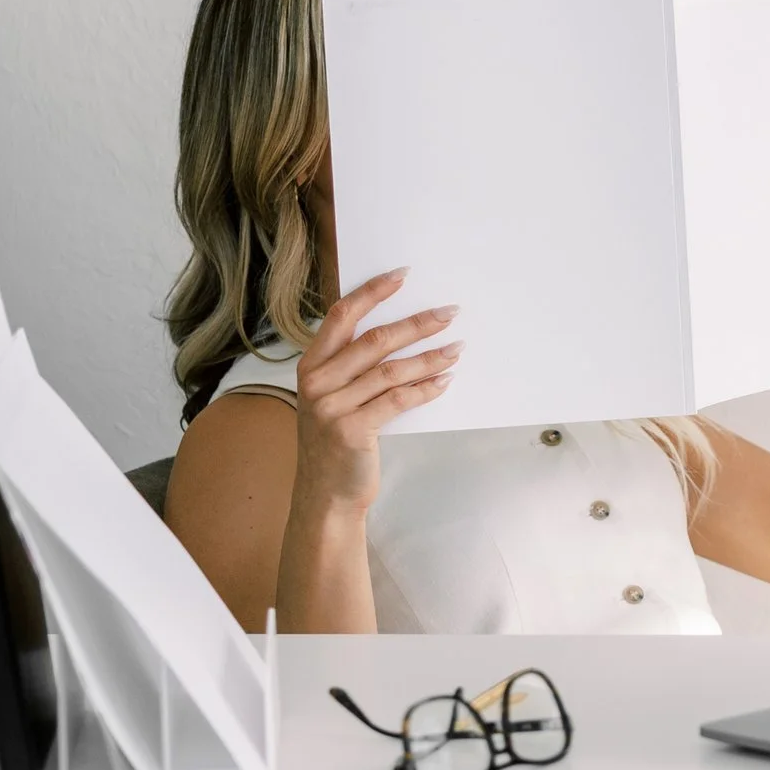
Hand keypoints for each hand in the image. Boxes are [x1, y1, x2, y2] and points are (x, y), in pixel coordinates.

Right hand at [293, 269, 459, 511]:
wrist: (325, 493)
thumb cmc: (336, 441)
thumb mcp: (334, 398)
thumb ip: (354, 367)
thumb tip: (404, 332)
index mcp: (310, 366)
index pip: (341, 316)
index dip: (372, 293)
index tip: (403, 275)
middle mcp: (316, 382)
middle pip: (375, 340)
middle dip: (417, 323)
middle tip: (450, 312)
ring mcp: (332, 407)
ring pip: (392, 370)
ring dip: (431, 356)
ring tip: (458, 348)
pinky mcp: (352, 430)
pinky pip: (398, 400)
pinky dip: (426, 388)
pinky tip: (445, 380)